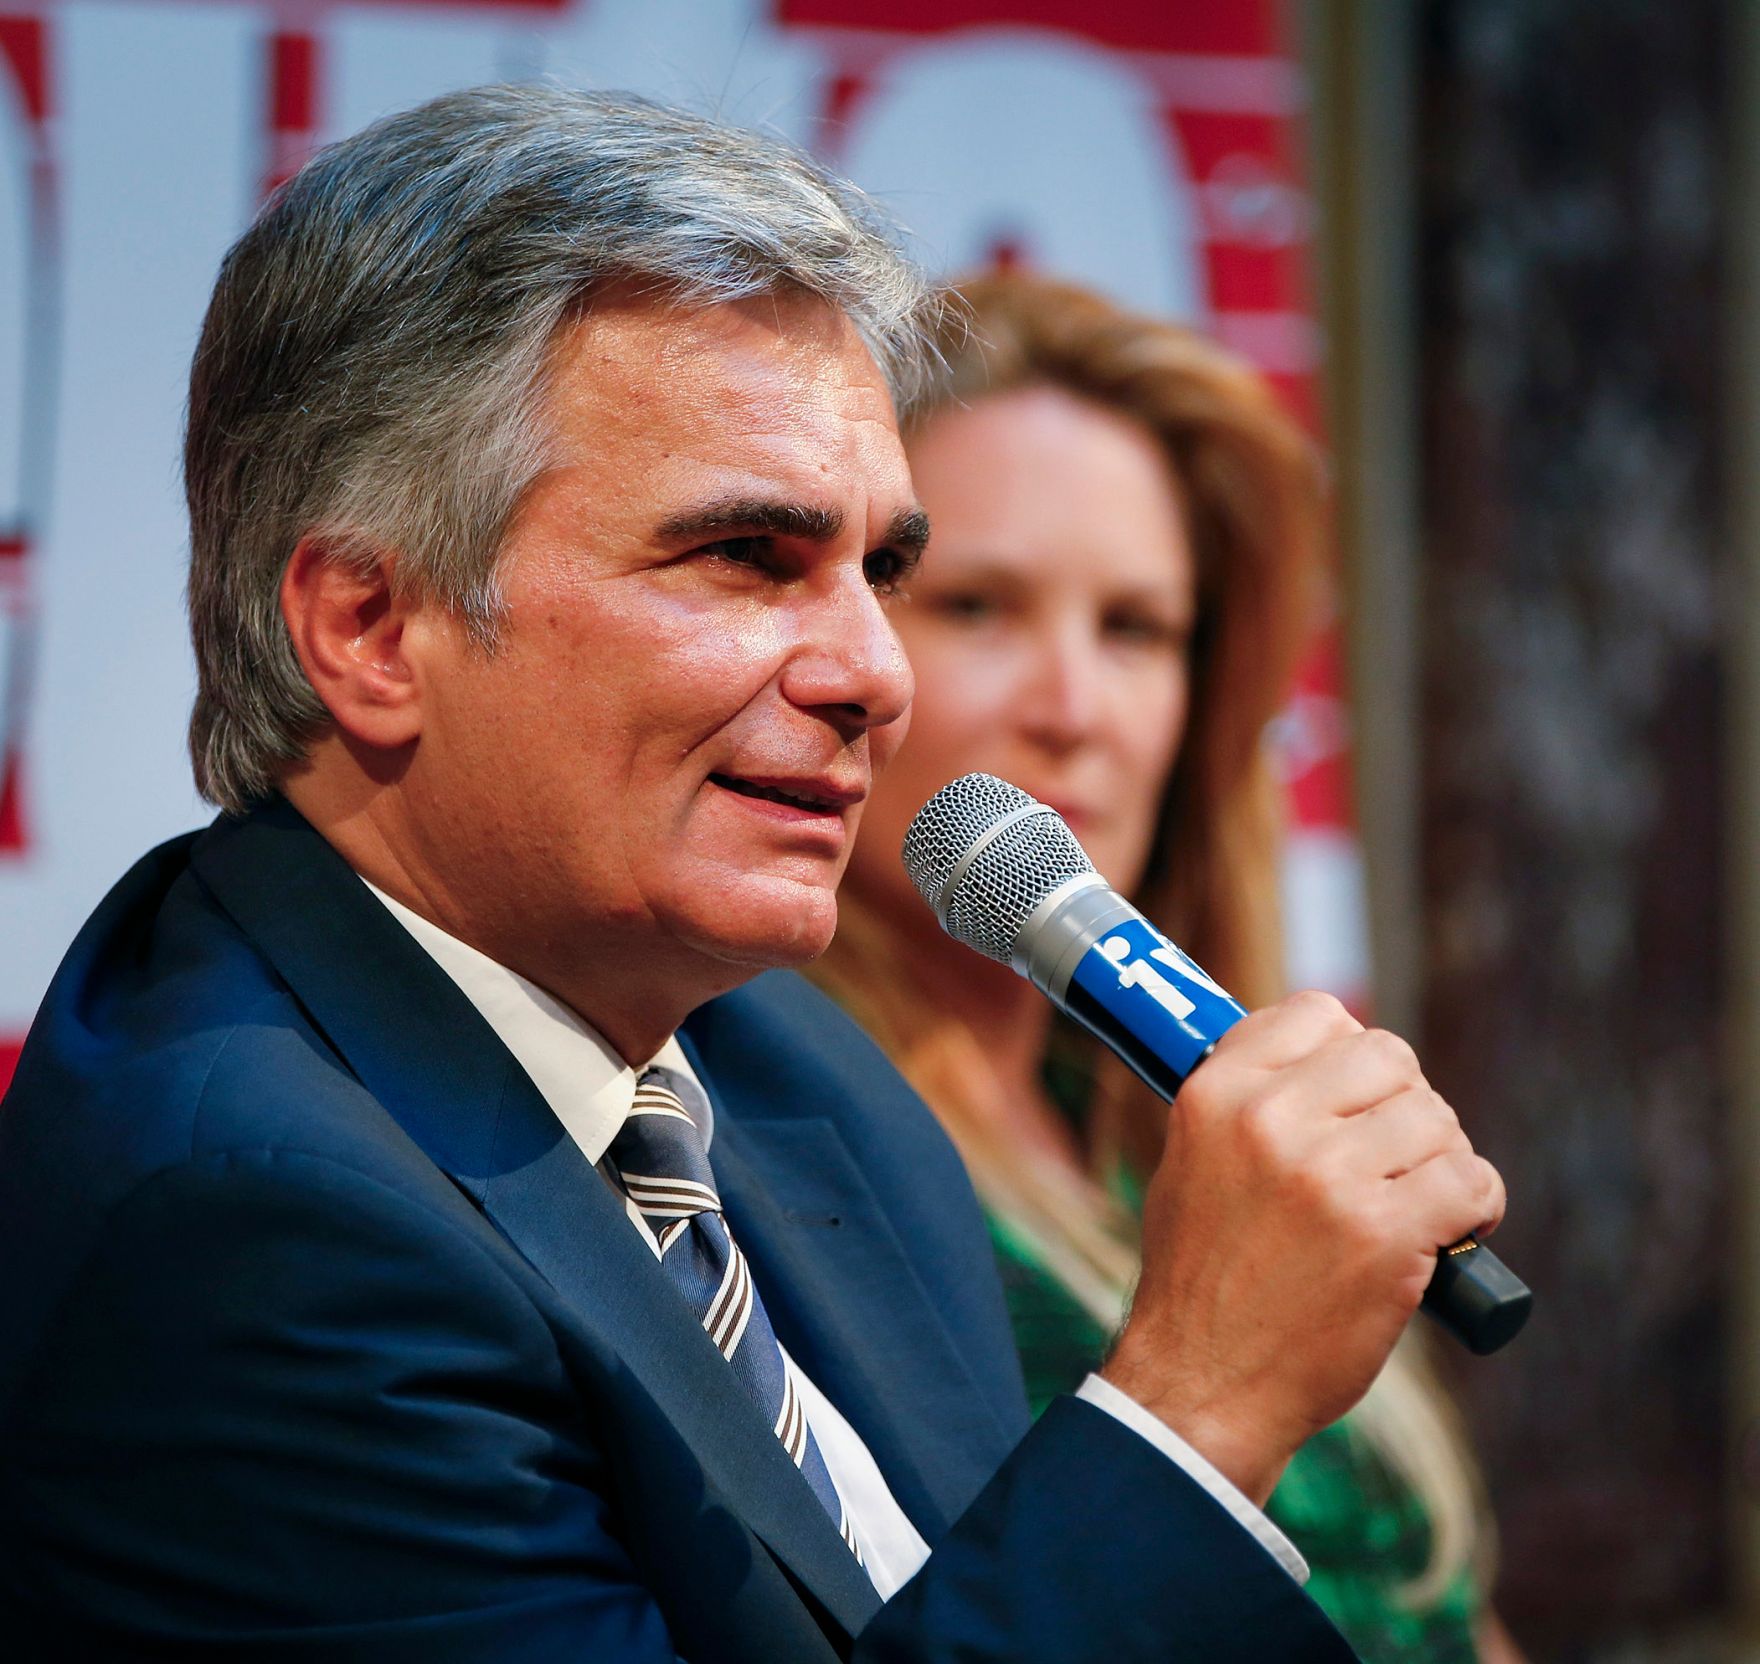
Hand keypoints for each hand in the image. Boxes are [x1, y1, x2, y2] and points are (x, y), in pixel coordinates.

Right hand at [1101, 991, 1503, 1503]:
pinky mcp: (1385, 1235)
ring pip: (1437, 1119)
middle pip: (1390, 1057)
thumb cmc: (1203, 1278)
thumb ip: (1251, 1100)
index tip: (1354, 1100)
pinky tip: (1451, 1232)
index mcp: (1217, 1094)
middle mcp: (1271, 1121)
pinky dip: (1477, 1207)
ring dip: (1441, 1160)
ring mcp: (1330, 1176)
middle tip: (1393, 1160)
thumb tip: (1329, 1055)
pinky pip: (1472, 1182)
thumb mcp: (1192, 1160)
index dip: (1349, 1053)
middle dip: (1405, 1106)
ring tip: (1415, 1203)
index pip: (1317, 1013)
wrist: (1203, 1384)